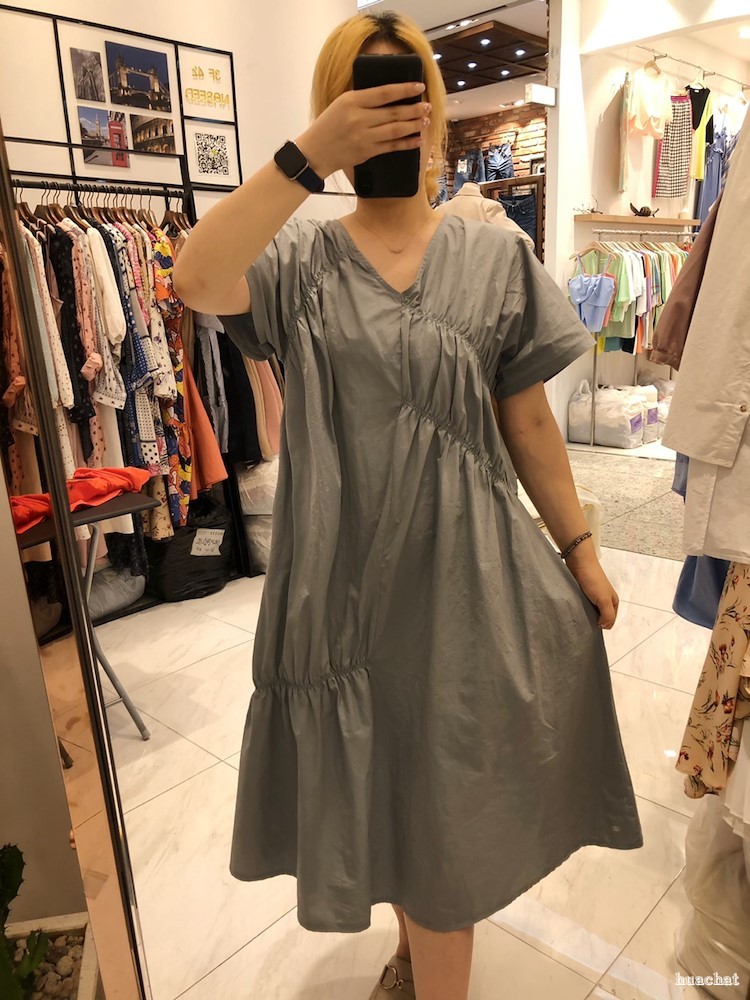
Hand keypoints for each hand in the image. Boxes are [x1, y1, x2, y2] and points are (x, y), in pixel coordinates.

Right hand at [296, 82, 428, 178]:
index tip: (419, 87)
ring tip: (426, 120)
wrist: (316, 152)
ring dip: (414, 125)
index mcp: (352, 101)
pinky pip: (392, 147)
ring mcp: (364, 137)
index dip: (404, 89)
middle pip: (394, 112)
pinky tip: (417, 139)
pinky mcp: (367, 152)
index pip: (385, 93)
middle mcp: (359, 119)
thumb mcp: (342, 103)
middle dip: (414, 109)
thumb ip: (363, 98)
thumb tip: (390, 93)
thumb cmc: (329, 124)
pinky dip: (407, 143)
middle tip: (427, 106)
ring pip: (396, 130)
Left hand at [566, 551, 618, 629]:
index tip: (592, 627)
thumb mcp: (604, 600)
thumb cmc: (593, 580)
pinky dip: (578, 609)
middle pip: (600, 618)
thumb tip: (603, 627)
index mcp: (613, 602)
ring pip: (590, 612)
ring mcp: (593, 597)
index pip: (610, 621)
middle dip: (593, 621)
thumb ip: (607, 615)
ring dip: (584, 615)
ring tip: (577, 617)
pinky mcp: (582, 593)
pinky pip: (581, 606)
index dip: (602, 625)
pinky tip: (573, 610)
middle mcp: (604, 601)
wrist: (579, 562)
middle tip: (583, 624)